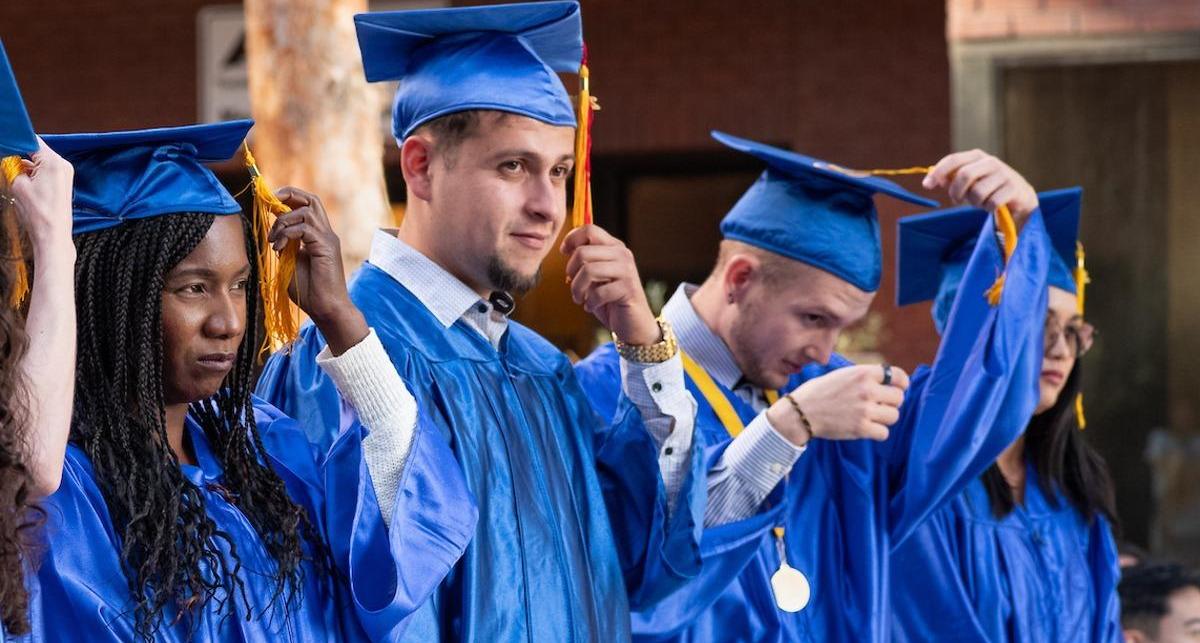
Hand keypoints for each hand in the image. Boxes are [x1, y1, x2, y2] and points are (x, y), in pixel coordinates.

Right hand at [8, 138, 74, 255]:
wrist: (52, 234)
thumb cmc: (38, 212)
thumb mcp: (18, 185)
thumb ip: (13, 166)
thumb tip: (10, 158)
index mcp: (54, 162)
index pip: (31, 141)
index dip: (15, 142)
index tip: (5, 145)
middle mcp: (63, 165)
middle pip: (36, 151)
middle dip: (19, 155)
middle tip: (7, 165)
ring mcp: (65, 174)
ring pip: (40, 162)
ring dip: (26, 166)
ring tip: (16, 178)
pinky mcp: (63, 183)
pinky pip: (45, 171)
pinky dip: (33, 174)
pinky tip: (23, 183)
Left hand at [267, 187, 366, 354]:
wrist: (326, 309)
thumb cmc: (309, 292)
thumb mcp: (290, 264)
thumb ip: (285, 247)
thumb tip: (275, 234)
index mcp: (318, 236)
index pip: (307, 206)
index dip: (288, 199)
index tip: (269, 205)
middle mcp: (325, 233)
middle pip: (311, 200)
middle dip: (289, 194)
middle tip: (270, 203)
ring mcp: (327, 239)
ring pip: (306, 211)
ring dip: (283, 222)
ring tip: (274, 240)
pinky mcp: (326, 247)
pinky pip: (304, 228)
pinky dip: (287, 235)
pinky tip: (279, 249)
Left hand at [561, 224, 659, 345]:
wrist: (633, 323)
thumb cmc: (610, 299)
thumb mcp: (595, 276)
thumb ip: (585, 261)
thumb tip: (566, 250)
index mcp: (614, 247)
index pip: (589, 230)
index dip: (571, 239)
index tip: (564, 253)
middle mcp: (622, 254)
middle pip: (583, 251)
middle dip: (570, 271)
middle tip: (571, 285)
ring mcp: (626, 271)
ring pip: (588, 270)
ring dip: (577, 288)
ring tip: (579, 299)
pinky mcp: (628, 289)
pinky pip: (598, 292)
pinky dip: (590, 302)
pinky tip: (591, 307)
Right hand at [767, 364, 909, 445]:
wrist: (800, 412)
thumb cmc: (819, 392)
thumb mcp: (842, 375)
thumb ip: (864, 377)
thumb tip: (887, 382)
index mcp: (862, 373)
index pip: (898, 375)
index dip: (901, 383)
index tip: (899, 388)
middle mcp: (867, 390)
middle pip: (898, 398)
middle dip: (891, 402)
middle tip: (878, 405)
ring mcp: (865, 410)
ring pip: (894, 416)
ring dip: (885, 418)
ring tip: (871, 417)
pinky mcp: (861, 428)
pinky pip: (884, 433)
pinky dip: (877, 432)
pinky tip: (866, 428)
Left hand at [923, 150, 1037, 229]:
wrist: (1018, 196)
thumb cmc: (988, 188)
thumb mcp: (969, 181)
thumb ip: (952, 178)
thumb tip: (932, 179)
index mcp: (977, 156)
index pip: (953, 159)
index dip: (938, 172)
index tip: (926, 185)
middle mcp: (991, 161)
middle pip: (964, 175)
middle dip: (956, 192)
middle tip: (956, 200)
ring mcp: (1004, 174)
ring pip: (978, 192)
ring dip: (974, 203)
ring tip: (980, 202)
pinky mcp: (1014, 188)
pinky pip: (991, 203)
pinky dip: (987, 208)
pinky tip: (992, 206)